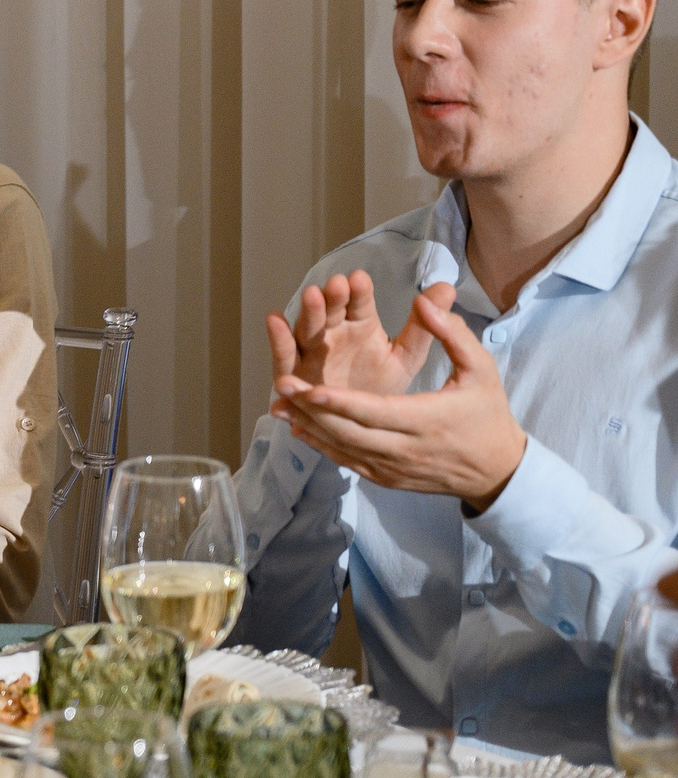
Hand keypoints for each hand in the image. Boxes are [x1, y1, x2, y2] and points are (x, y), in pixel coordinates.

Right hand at [267, 270, 453, 401]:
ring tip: (312, 296)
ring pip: (307, 330)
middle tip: (337, 284)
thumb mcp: (406, 356)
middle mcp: (332, 336)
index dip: (358, 292)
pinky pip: (285, 358)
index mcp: (360, 327)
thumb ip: (424, 325)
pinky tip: (275, 320)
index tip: (360, 279)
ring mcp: (311, 354)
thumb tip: (448, 286)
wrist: (365, 427)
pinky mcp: (294, 377)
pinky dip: (279, 341)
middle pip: (331, 313)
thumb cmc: (382, 386)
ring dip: (308, 313)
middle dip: (333, 298)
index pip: (359, 304)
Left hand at [273, 294, 528, 510]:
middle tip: (281, 386)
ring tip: (279, 404)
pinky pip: (347, 462)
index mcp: (427, 420)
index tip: (308, 386)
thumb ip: (452, 333)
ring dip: (309, 426)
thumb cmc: (488, 413)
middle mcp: (406, 449)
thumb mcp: (480, 369)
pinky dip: (322, 445)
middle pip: (348, 432)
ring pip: (342, 449)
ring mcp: (393, 468)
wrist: (497, 470)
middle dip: (310, 410)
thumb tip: (424, 298)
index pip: (374, 413)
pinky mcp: (386, 479)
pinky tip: (300, 428)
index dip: (338, 401)